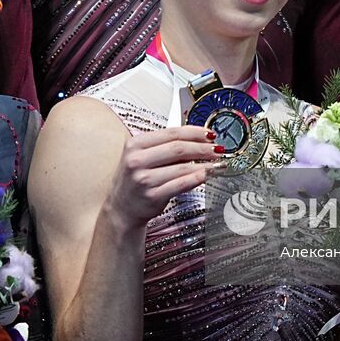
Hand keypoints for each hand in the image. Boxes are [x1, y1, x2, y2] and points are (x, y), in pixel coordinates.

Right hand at [104, 125, 220, 227]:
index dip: (194, 132)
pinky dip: (197, 178)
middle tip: (217, 148)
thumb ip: (165, 147)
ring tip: (216, 163)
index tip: (210, 134)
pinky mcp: (152, 196)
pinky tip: (206, 175)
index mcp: (135, 144)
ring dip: (204, 164)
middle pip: (178, 149)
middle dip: (202, 147)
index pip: (171, 133)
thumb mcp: (143, 156)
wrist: (122, 207)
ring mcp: (144, 179)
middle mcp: (137, 160)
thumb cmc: (136, 178)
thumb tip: (198, 139)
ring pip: (182, 167)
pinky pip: (180, 184)